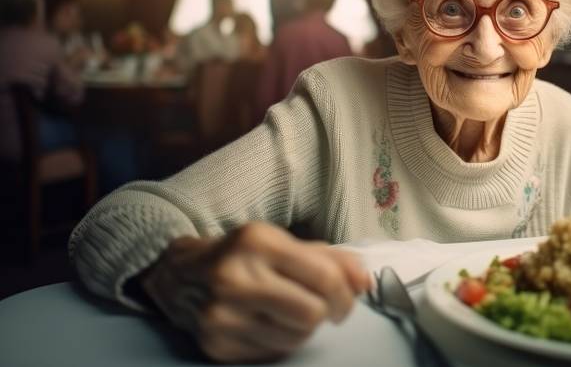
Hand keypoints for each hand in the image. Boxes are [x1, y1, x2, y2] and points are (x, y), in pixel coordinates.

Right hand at [139, 222, 370, 362]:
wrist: (181, 275)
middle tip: (324, 309)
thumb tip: (365, 282)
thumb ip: (332, 259)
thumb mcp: (285, 243)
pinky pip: (272, 354)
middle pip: (311, 314)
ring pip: (295, 339)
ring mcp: (222, 316)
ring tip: (288, 312)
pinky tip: (268, 324)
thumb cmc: (243, 256)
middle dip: (326, 314)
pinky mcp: (216, 345)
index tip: (346, 299)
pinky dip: (280, 341)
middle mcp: (235, 279)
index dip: (345, 294)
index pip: (323, 277)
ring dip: (303, 329)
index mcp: (257, 243)